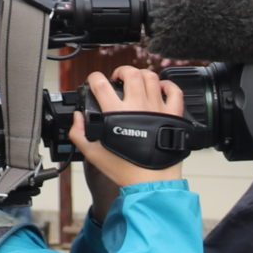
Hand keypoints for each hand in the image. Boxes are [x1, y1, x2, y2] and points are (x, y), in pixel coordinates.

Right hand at [70, 67, 187, 188]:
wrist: (151, 181)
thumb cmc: (126, 169)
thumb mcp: (93, 154)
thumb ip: (79, 133)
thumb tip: (77, 117)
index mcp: (116, 113)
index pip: (101, 84)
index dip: (94, 78)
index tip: (95, 82)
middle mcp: (138, 106)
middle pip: (130, 74)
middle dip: (121, 71)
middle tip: (118, 78)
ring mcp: (157, 108)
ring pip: (151, 78)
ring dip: (142, 74)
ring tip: (137, 81)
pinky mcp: (173, 115)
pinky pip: (175, 92)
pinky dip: (168, 85)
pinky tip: (161, 88)